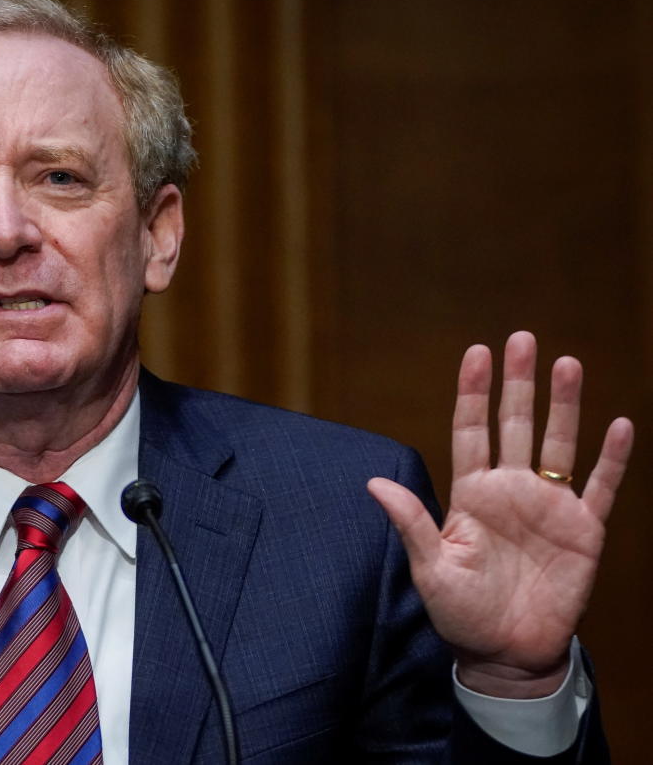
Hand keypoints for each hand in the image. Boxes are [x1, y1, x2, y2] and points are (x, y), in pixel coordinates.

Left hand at [367, 331, 633, 697]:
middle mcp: (509, 490)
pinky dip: (612, 458)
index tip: (476, 352)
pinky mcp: (583, 530)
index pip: (471, 431)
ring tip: (567, 364)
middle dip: (518, 383)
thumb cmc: (460, 612)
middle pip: (514, 425)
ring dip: (563, 406)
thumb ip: (412, 523)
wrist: (505, 652)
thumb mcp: (430, 568)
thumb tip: (373, 484)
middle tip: (522, 338)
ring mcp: (548, 506)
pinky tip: (619, 424)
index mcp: (471, 494)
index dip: (474, 393)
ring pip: (557, 444)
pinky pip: (600, 487)